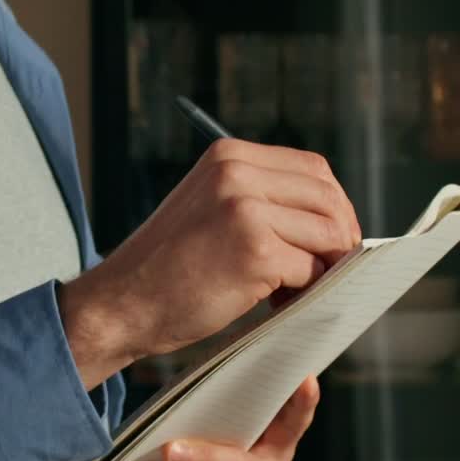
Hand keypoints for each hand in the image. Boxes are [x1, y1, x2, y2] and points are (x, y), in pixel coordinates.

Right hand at [59, 140, 360, 390]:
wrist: (121, 304)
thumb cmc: (166, 269)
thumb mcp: (208, 207)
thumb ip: (257, 197)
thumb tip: (329, 220)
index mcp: (228, 156)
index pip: (313, 168)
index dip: (333, 206)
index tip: (330, 240)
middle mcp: (238, 172)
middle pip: (328, 197)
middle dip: (339, 236)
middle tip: (327, 270)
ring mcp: (247, 210)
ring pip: (327, 234)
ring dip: (323, 267)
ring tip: (293, 289)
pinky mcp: (256, 251)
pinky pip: (310, 269)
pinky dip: (304, 291)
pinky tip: (276, 303)